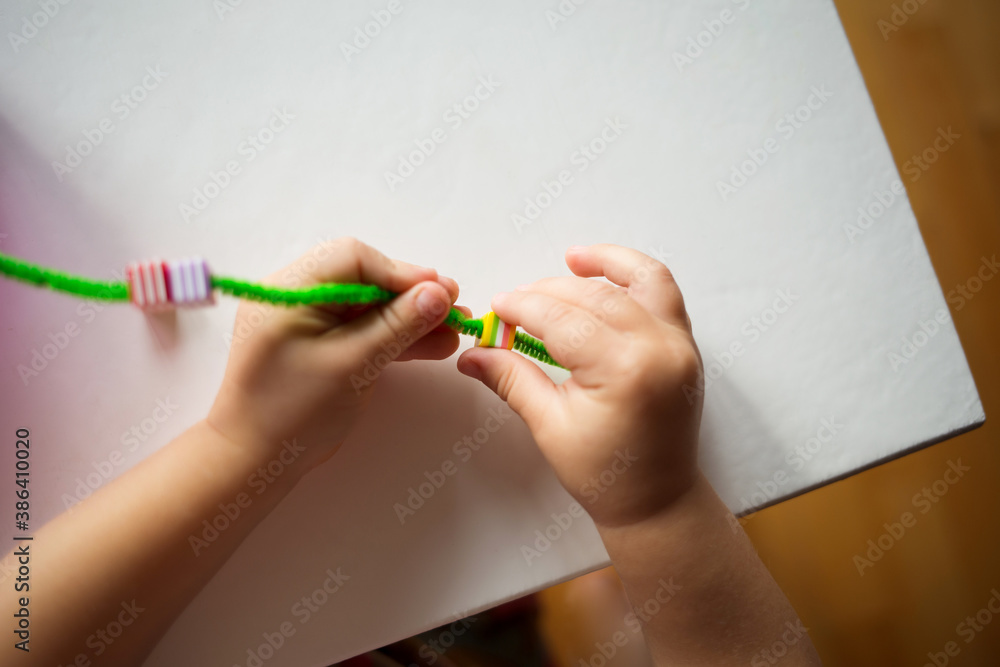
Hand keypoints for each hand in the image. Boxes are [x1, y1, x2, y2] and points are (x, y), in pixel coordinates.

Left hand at [207, 237, 460, 473]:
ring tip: (455, 329)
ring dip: (410, 317)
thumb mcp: (352, 364)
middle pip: (364, 279)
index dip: (400, 272)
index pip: (352, 259)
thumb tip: (440, 293)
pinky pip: (363, 329)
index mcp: (289, 290)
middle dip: (411, 295)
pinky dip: (395, 336)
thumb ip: (397, 326)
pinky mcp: (322, 344)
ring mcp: (309, 321)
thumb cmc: (294, 412)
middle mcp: (297, 296)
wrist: (257, 462)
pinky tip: (433, 344)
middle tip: (454, 309)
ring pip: (369, 306)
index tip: (441, 292)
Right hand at [457, 244, 703, 527]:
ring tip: (568, 261)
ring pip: (638, 282)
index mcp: (624, 370)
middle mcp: (658, 348)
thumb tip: (472, 354)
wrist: (657, 500)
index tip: (498, 308)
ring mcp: (679, 344)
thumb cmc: (604, 474)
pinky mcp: (686, 344)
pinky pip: (664, 293)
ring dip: (601, 268)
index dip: (524, 308)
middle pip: (594, 297)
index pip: (562, 320)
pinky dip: (636, 276)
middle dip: (548, 292)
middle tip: (516, 302)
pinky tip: (607, 275)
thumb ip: (512, 380)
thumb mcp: (549, 426)